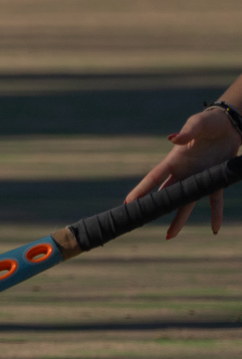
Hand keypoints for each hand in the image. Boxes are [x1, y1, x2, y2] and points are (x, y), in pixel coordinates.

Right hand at [126, 107, 241, 238]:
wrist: (230, 125)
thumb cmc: (209, 122)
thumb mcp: (197, 123)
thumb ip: (186, 132)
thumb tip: (173, 139)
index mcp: (174, 160)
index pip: (154, 178)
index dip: (141, 191)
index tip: (128, 204)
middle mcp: (184, 172)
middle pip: (166, 195)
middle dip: (155, 209)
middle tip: (142, 223)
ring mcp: (198, 178)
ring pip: (186, 202)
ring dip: (178, 219)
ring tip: (170, 236)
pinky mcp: (215, 180)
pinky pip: (214, 200)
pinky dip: (215, 214)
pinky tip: (215, 229)